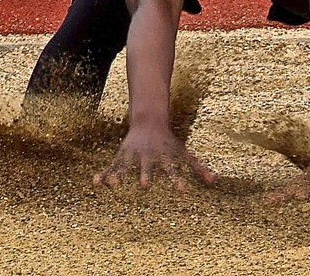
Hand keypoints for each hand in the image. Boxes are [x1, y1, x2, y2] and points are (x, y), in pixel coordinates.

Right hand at [94, 126, 216, 191]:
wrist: (149, 121)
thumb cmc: (169, 143)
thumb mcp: (185, 153)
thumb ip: (198, 168)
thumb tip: (214, 181)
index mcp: (164, 158)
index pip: (172, 169)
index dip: (176, 179)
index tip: (181, 188)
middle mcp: (148, 157)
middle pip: (147, 167)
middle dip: (145, 174)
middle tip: (143, 185)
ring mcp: (134, 155)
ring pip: (126, 165)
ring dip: (120, 174)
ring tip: (114, 183)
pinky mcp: (122, 156)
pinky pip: (112, 166)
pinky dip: (104, 174)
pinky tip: (95, 183)